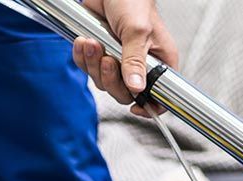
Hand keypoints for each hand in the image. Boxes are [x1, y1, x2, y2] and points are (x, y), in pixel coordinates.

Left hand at [73, 0, 179, 116]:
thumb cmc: (133, 1)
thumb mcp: (137, 31)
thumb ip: (135, 61)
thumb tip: (136, 87)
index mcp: (160, 61)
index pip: (160, 95)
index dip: (149, 106)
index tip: (135, 108)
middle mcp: (141, 65)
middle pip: (125, 93)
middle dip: (111, 78)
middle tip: (107, 59)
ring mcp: (119, 61)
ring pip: (104, 82)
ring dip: (94, 64)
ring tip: (92, 43)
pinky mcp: (101, 54)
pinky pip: (88, 68)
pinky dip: (82, 58)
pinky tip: (83, 41)